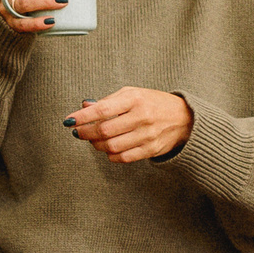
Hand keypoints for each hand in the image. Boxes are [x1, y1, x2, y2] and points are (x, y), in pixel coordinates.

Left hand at [68, 87, 191, 162]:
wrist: (184, 118)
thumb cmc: (153, 103)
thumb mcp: (132, 94)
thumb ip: (108, 101)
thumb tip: (84, 107)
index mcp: (135, 99)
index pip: (102, 110)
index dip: (82, 117)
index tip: (69, 121)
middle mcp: (142, 117)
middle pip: (104, 131)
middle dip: (86, 133)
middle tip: (79, 132)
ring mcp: (147, 135)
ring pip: (111, 146)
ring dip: (96, 145)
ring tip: (93, 140)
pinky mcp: (150, 150)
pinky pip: (123, 157)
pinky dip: (110, 155)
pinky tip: (108, 148)